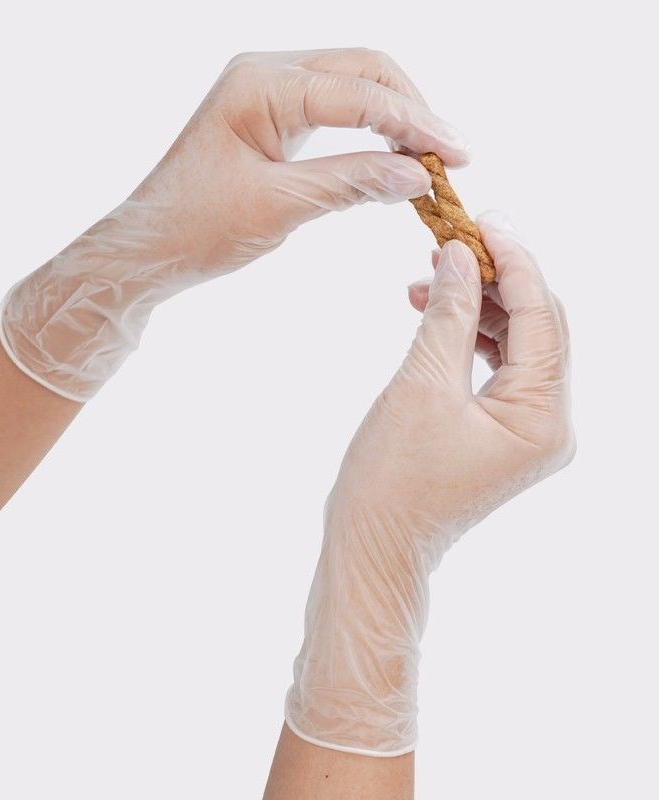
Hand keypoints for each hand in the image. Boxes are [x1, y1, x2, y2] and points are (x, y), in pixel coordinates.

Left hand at [126, 48, 468, 275]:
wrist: (148, 248)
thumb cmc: (197, 228)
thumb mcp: (279, 207)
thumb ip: (351, 183)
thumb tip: (419, 175)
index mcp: (261, 84)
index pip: (360, 92)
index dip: (415, 123)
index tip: (457, 156)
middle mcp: (265, 72)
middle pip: (363, 70)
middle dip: (411, 109)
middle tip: (449, 157)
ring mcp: (266, 91)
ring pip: (352, 86)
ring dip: (393, 117)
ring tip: (429, 158)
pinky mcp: (270, 116)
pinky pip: (333, 109)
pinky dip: (367, 129)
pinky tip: (390, 154)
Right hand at [285, 213, 574, 755]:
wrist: (374, 545)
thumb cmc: (391, 478)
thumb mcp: (420, 385)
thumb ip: (446, 313)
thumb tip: (460, 254)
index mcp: (542, 417)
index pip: (542, 317)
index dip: (513, 263)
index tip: (480, 222)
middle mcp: (549, 425)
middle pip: (537, 328)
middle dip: (496, 280)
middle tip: (450, 243)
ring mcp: (527, 432)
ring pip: (516, 346)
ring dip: (477, 307)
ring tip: (429, 279)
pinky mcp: (501, 434)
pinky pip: (496, 370)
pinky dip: (468, 339)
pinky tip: (433, 316)